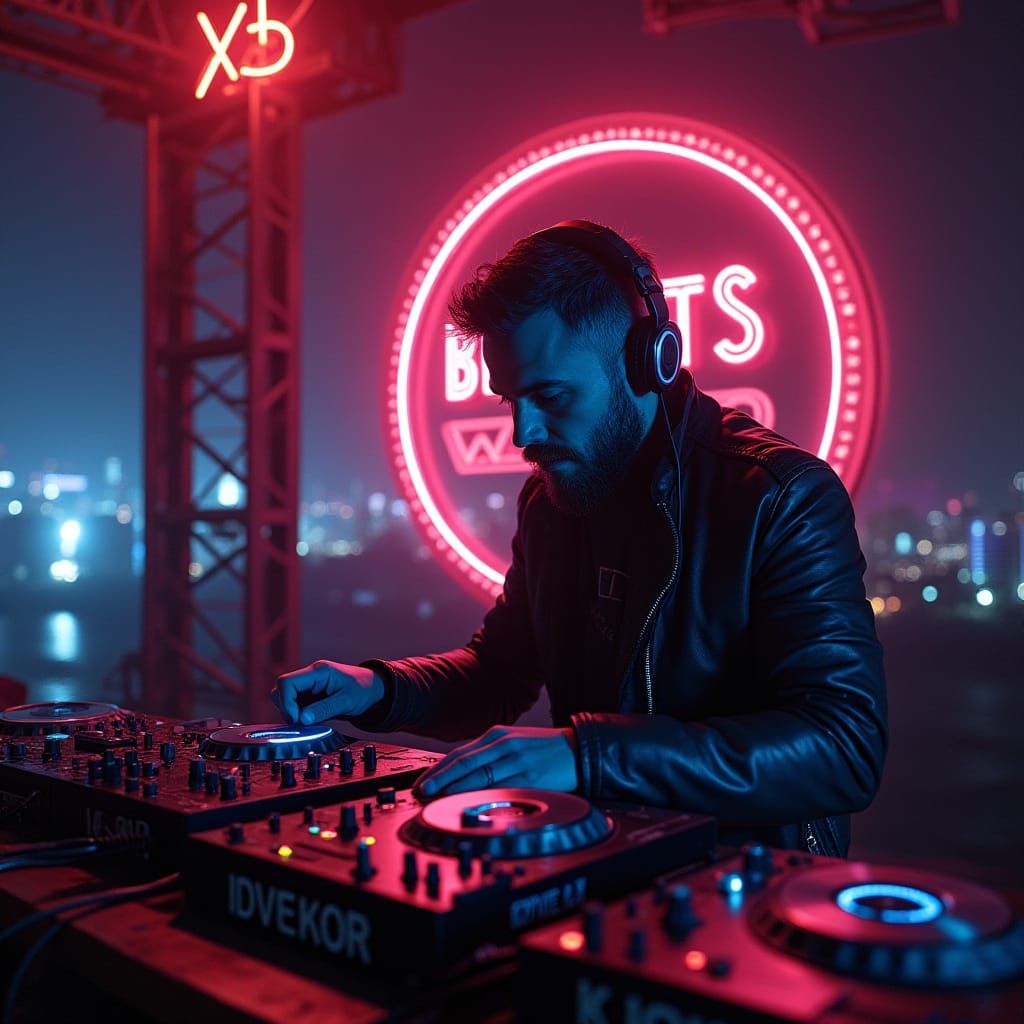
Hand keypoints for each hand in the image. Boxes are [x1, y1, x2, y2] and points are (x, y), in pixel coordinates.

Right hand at [273, 660, 384, 723]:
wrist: (373, 689)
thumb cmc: (363, 690)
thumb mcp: (347, 701)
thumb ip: (324, 709)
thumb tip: (302, 719)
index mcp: (318, 672)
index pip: (286, 682)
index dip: (286, 703)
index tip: (298, 720)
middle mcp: (310, 676)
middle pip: (281, 689)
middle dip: (287, 709)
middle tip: (302, 724)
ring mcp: (308, 686)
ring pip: (284, 697)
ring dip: (291, 712)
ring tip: (308, 723)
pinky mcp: (309, 696)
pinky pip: (294, 705)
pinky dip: (297, 715)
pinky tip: (310, 721)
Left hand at [413, 725, 577, 798]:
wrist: (578, 749)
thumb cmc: (542, 749)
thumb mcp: (513, 742)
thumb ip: (488, 754)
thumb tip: (459, 773)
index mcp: (497, 735)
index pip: (460, 754)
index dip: (438, 770)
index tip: (422, 783)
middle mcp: (504, 745)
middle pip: (464, 763)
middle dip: (439, 779)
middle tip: (422, 792)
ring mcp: (516, 761)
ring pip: (478, 776)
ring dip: (454, 789)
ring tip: (437, 800)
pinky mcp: (529, 778)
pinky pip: (499, 788)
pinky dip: (480, 796)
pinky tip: (468, 803)